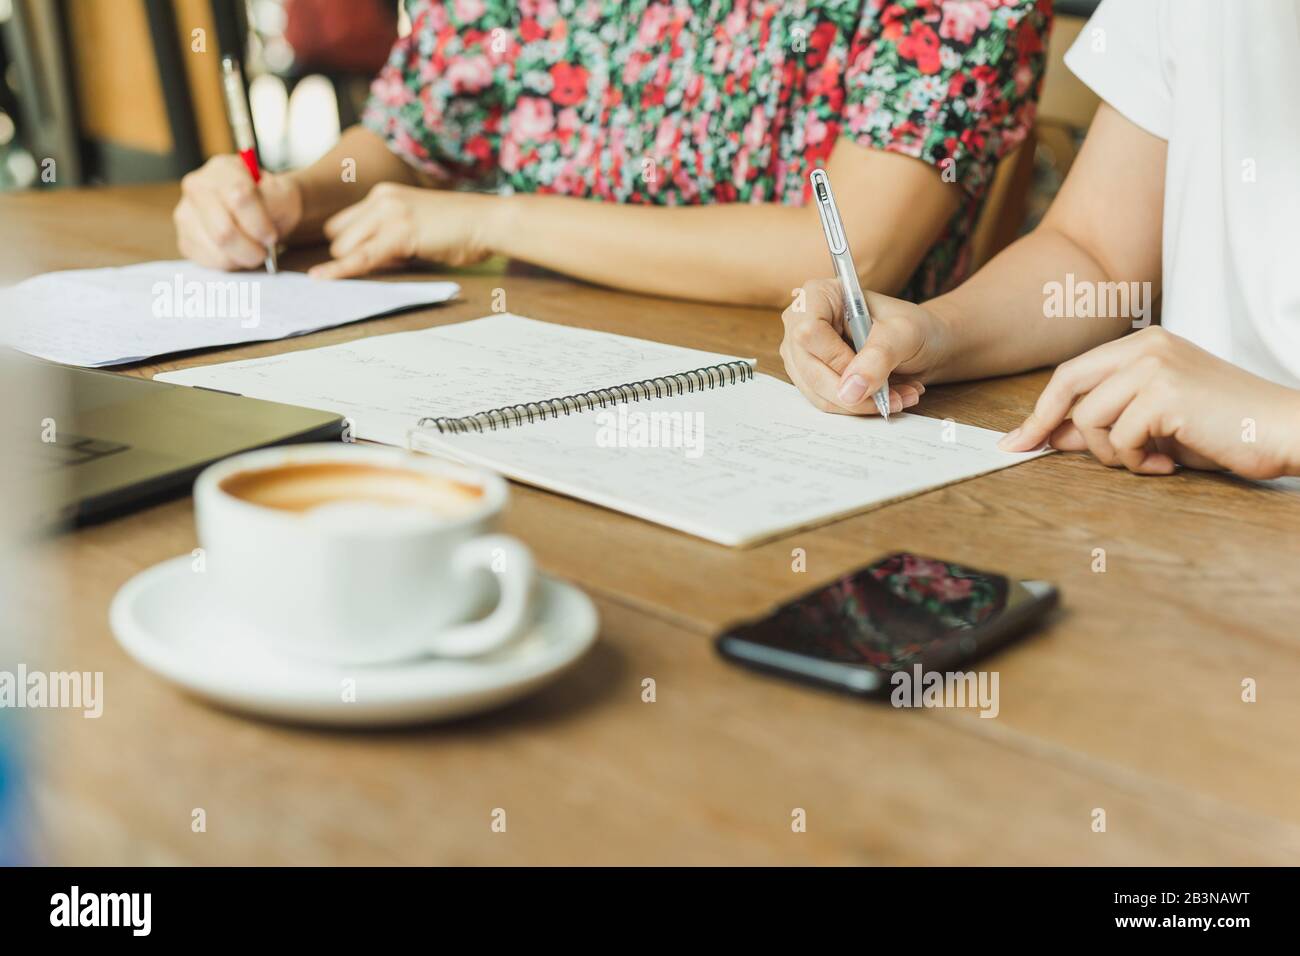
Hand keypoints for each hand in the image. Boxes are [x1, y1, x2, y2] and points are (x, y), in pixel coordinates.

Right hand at [174, 155, 301, 269]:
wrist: (264, 214)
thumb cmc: (272, 202)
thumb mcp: (283, 195)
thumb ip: (274, 204)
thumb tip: (262, 228)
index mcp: (223, 168)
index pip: (239, 197)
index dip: (259, 223)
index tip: (271, 236)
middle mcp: (197, 187)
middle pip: (224, 229)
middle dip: (251, 248)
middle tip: (264, 250)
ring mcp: (186, 213)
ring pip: (217, 248)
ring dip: (244, 257)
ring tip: (253, 250)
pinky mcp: (185, 239)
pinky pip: (210, 261)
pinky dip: (232, 264)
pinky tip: (239, 253)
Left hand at [309, 183, 496, 278]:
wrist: (486, 221)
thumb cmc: (460, 227)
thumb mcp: (416, 223)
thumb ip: (391, 234)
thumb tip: (370, 256)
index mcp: (384, 194)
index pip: (344, 221)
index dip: (345, 244)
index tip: (340, 261)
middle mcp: (381, 199)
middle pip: (338, 235)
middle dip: (350, 255)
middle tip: (381, 266)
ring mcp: (388, 215)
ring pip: (344, 247)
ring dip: (356, 264)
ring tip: (394, 265)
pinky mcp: (398, 234)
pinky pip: (360, 258)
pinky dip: (339, 271)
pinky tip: (321, 279)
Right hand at [779, 277, 952, 413]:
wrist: (921, 343)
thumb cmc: (913, 327)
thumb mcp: (904, 333)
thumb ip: (878, 357)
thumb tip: (850, 392)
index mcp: (819, 295)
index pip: (809, 333)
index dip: (838, 359)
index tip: (870, 372)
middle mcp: (801, 322)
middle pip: (809, 369)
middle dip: (854, 393)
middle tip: (893, 397)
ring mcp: (801, 352)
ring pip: (816, 393)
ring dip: (860, 404)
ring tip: (897, 397)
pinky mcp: (809, 376)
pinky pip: (825, 402)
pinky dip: (858, 407)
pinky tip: (885, 398)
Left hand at [999, 326, 1299, 477]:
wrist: (1284, 430)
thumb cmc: (1224, 430)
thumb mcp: (1154, 425)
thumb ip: (1106, 423)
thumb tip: (1052, 435)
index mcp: (1144, 345)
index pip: (1074, 373)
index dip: (1042, 408)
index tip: (1017, 437)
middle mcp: (1146, 347)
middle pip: (1067, 383)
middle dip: (1043, 423)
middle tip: (1024, 450)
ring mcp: (1154, 366)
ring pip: (1089, 420)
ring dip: (1112, 454)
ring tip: (1152, 461)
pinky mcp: (1164, 393)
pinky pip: (1119, 439)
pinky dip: (1138, 462)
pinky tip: (1169, 464)